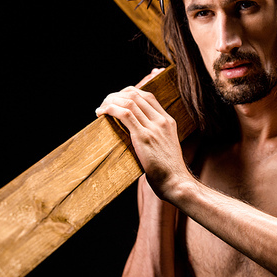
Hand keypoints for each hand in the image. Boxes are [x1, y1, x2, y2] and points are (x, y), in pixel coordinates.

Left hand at [96, 68, 190, 199]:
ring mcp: (154, 128)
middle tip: (104, 104)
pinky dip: (110, 109)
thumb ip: (154, 138)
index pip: (147, 96)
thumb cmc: (168, 171)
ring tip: (100, 109)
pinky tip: (101, 113)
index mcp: (168, 122)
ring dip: (110, 101)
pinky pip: (125, 114)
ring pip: (129, 101)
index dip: (128, 94)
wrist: (176, 182)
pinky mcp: (144, 137)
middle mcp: (162, 121)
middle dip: (116, 95)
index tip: (116, 101)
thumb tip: (135, 136)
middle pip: (136, 95)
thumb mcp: (165, 148)